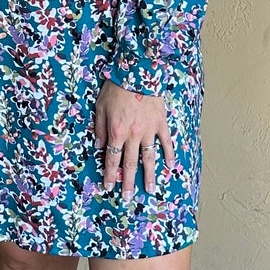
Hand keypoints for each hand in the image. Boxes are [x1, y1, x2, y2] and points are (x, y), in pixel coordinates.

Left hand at [93, 80, 174, 196]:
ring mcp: (149, 130)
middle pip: (130, 163)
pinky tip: (170, 167)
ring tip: (151, 189)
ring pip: (149, 158)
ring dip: (150, 175)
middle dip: (128, 182)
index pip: (112, 158)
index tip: (109, 187)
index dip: (110, 174)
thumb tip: (98, 146)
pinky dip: (169, 154)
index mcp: (116, 132)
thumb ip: (100, 128)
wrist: (138, 71)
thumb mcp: (100, 107)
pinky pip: (166, 142)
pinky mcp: (161, 123)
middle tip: (128, 198)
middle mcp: (133, 135)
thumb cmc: (117, 87)